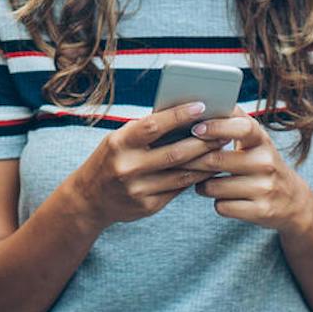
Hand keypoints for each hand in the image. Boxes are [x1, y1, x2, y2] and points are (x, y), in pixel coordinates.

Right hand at [69, 102, 222, 227]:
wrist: (88, 199)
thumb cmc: (111, 159)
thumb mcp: (119, 140)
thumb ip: (146, 131)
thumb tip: (184, 115)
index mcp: (119, 143)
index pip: (153, 126)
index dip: (179, 115)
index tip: (201, 105)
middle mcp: (127, 167)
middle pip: (175, 153)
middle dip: (203, 141)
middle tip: (224, 130)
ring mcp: (138, 190)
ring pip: (181, 174)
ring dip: (206, 161)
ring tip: (222, 148)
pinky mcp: (148, 206)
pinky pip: (178, 189)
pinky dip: (195, 177)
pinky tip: (208, 168)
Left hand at [180, 114, 312, 235]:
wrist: (292, 201)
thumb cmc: (261, 163)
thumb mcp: (255, 141)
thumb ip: (232, 121)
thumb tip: (201, 101)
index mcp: (262, 139)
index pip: (242, 127)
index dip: (217, 127)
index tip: (196, 128)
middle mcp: (266, 162)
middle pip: (216, 160)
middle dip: (192, 161)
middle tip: (180, 160)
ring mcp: (265, 188)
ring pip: (214, 186)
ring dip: (202, 185)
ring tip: (204, 181)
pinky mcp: (261, 211)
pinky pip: (221, 206)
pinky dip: (217, 203)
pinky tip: (223, 197)